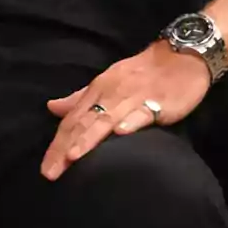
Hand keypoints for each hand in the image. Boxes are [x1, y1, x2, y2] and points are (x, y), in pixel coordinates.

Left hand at [40, 39, 211, 179]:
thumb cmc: (142, 72)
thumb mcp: (108, 81)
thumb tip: (52, 107)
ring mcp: (135, 97)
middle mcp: (112, 93)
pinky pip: (143, 112)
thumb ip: (81, 97)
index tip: (46, 168)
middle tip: (51, 172)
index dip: (57, 143)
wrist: (181, 55)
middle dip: (66, 147)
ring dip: (90, 136)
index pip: (73, 119)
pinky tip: (121, 132)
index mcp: (99, 89)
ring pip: (108, 118)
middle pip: (85, 122)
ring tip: (75, 155)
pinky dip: (132, 121)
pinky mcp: (159, 101)